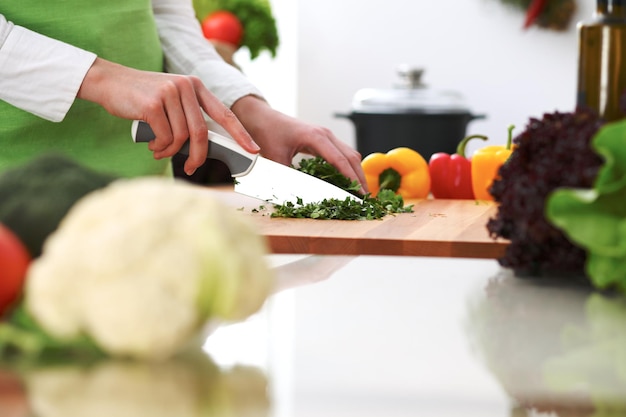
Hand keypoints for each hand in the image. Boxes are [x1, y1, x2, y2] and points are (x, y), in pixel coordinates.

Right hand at [77, 58, 258, 174]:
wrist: (109, 82)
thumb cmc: (143, 98)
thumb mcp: (171, 101)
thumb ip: (188, 117)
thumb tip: (204, 148)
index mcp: (196, 86)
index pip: (224, 114)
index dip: (240, 134)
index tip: (253, 150)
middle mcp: (186, 87)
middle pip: (201, 133)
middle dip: (198, 156)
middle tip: (191, 168)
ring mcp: (170, 93)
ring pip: (182, 137)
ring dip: (171, 152)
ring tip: (159, 150)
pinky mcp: (153, 104)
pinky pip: (165, 137)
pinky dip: (160, 148)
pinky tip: (152, 145)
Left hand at [231, 96, 368, 193]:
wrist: (261, 117)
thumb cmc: (267, 133)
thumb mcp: (275, 158)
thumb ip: (287, 178)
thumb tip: (298, 197)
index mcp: (316, 137)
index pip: (341, 160)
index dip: (351, 178)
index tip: (359, 193)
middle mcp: (325, 134)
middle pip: (351, 156)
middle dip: (360, 177)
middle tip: (365, 197)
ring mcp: (325, 136)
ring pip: (349, 154)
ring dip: (355, 172)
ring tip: (359, 192)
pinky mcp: (322, 139)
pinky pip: (341, 154)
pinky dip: (347, 167)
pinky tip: (346, 181)